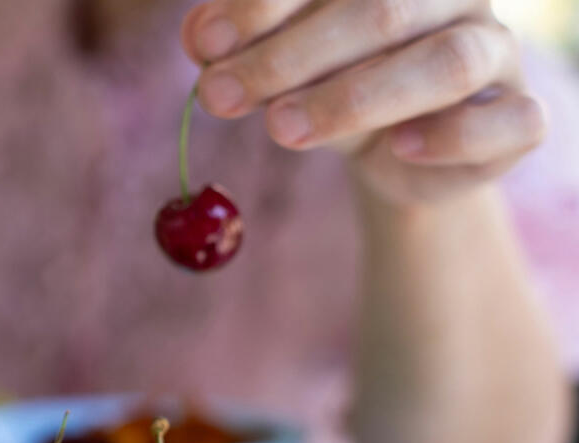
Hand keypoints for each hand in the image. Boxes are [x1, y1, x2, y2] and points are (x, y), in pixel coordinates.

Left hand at [180, 0, 546, 204]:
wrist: (403, 155)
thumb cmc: (342, 92)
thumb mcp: (288, 71)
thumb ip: (249, 50)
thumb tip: (195, 37)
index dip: (267, 3)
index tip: (203, 44)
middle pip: (381, 10)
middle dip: (290, 56)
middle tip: (219, 96)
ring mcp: (496, 53)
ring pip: (446, 61)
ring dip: (357, 97)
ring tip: (283, 129)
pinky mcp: (518, 121)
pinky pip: (507, 122)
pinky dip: (451, 136)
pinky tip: (396, 150)